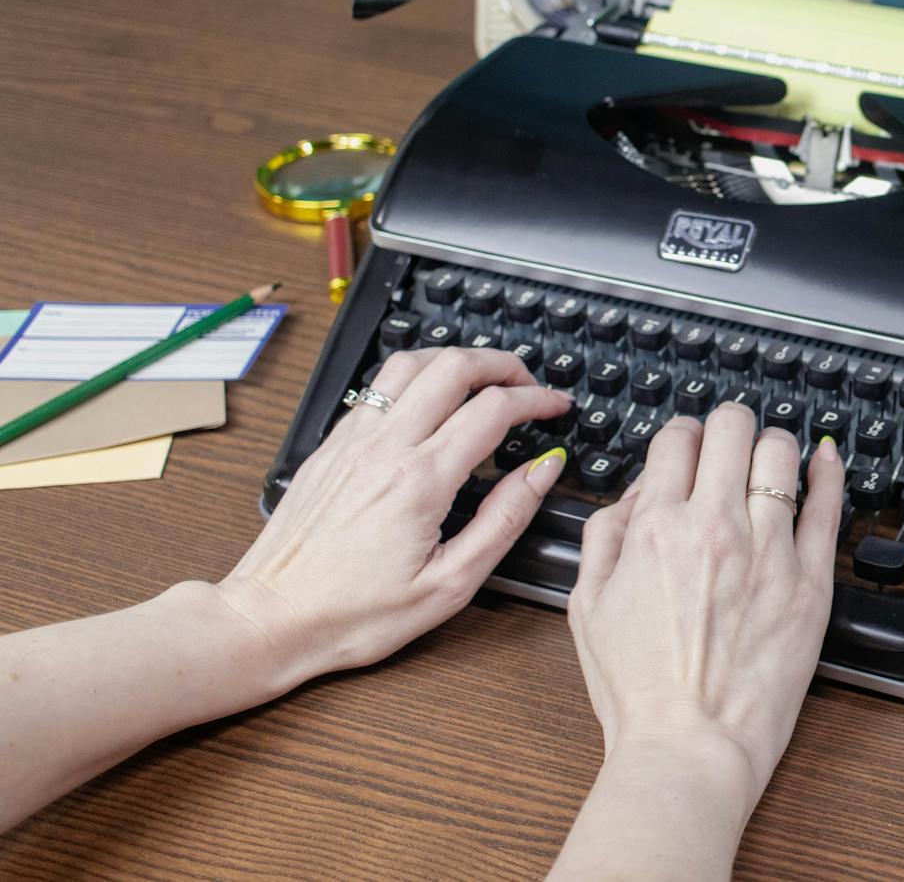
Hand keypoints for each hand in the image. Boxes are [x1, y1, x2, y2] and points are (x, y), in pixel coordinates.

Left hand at [216, 347, 573, 685]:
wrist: (270, 620)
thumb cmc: (355, 614)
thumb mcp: (451, 583)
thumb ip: (504, 518)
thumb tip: (542, 470)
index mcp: (421, 480)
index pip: (494, 408)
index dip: (537, 399)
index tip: (557, 407)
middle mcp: (384, 448)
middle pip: (453, 365)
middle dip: (503, 364)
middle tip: (528, 385)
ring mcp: (352, 441)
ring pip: (410, 363)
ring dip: (455, 360)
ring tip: (482, 380)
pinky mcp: (330, 447)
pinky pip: (377, 388)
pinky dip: (415, 379)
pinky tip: (429, 404)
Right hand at [567, 405, 841, 817]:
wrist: (690, 745)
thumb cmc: (639, 689)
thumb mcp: (587, 604)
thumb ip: (606, 534)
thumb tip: (638, 492)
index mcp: (656, 528)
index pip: (677, 439)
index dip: (680, 438)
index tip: (686, 451)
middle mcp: (716, 527)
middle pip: (731, 428)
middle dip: (725, 428)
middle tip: (726, 447)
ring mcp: (770, 549)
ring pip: (781, 453)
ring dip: (770, 447)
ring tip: (766, 461)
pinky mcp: (811, 580)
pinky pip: (828, 503)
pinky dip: (827, 470)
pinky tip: (823, 458)